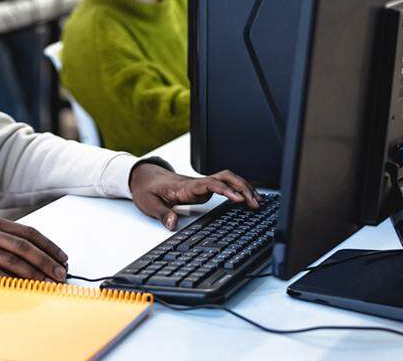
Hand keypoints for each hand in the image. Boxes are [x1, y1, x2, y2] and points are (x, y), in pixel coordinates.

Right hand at [0, 215, 68, 281]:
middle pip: (24, 247)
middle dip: (46, 262)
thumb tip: (37, 256)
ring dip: (33, 274)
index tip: (62, 258)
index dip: (48, 245)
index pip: (28, 232)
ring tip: (47, 283)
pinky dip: (11, 282)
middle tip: (60, 274)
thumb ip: (5, 238)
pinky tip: (23, 288)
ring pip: (12, 262)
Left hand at [129, 163, 260, 229]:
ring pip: (227, 179)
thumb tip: (173, 224)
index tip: (240, 199)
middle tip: (256, 203)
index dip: (226, 190)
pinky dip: (238, 189)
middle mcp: (196, 183)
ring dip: (243, 187)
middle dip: (243, 187)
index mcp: (185, 187)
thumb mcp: (149, 204)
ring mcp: (201, 185)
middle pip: (225, 177)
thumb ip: (162, 214)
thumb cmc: (147, 188)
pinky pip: (224, 185)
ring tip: (258, 202)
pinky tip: (247, 199)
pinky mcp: (203, 189)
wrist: (144, 177)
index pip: (211, 184)